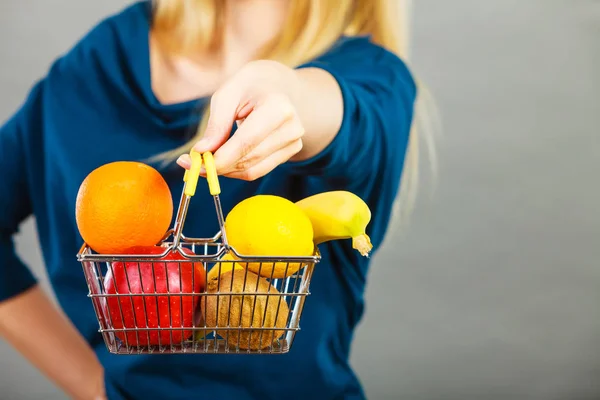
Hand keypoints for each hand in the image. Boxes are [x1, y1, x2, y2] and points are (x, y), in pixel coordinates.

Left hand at [177, 60, 304, 180]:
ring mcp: (294, 142)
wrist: (278, 85)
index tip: (193, 163)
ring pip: (252, 170)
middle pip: (249, 159)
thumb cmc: (249, 87)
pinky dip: (237, 169)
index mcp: (278, 107)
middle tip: (192, 164)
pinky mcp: (291, 152)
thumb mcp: (227, 95)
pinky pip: (258, 170)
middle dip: (218, 166)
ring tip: (207, 160)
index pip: (247, 142)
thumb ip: (216, 125)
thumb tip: (201, 152)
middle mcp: (292, 127)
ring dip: (226, 170)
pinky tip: (225, 159)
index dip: (220, 158)